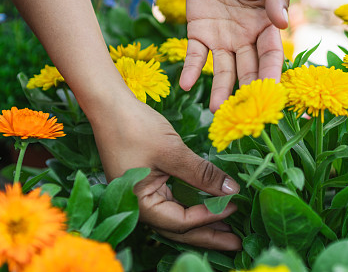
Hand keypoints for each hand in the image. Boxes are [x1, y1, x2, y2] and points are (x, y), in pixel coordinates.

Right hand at [90, 96, 241, 249]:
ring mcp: (143, 196)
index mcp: (140, 206)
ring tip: (229, 230)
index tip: (234, 206)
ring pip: (178, 217)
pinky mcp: (148, 184)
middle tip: (238, 242)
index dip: (210, 216)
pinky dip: (193, 206)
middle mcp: (140, 207)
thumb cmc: (135, 127)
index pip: (181, 221)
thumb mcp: (173, 151)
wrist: (109, 105)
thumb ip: (202, 174)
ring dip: (203, 223)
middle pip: (180, 228)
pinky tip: (211, 207)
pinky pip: (174, 202)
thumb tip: (232, 190)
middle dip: (209, 236)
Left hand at [180, 0, 289, 110]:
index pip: (271, 56)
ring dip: (220, 90)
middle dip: (246, 91)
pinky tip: (186, 85)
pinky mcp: (199, 32)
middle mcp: (246, 38)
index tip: (270, 94)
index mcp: (267, 26)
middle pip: (248, 69)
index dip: (271, 74)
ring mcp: (222, 38)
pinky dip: (191, 70)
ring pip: (223, 69)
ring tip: (215, 110)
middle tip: (243, 115)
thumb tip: (282, 22)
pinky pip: (195, 55)